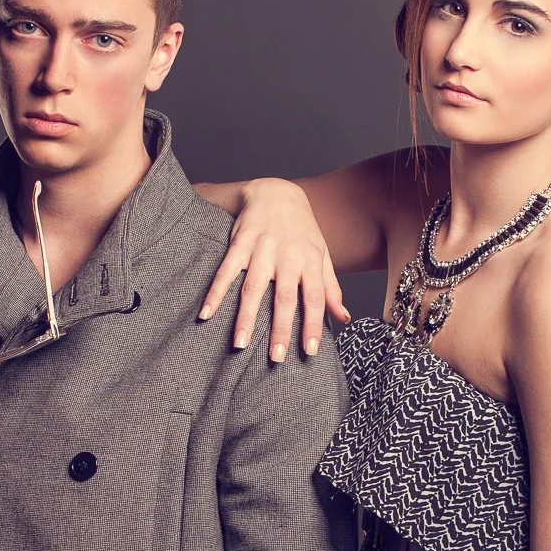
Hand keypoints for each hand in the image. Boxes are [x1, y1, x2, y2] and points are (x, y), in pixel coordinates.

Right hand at [198, 178, 348, 360]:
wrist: (276, 192)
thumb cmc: (302, 230)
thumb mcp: (322, 255)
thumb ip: (330, 288)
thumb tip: (344, 317)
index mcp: (310, 260)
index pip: (314, 298)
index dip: (313, 324)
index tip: (309, 351)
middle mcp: (287, 256)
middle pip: (284, 298)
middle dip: (280, 329)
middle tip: (276, 358)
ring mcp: (261, 249)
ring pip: (253, 288)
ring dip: (246, 317)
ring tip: (241, 344)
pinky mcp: (239, 244)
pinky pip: (225, 271)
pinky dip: (215, 292)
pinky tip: (206, 313)